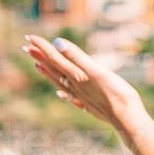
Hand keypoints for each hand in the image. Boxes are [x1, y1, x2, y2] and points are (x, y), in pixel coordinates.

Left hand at [22, 35, 145, 128]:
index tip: (29, 36)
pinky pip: (70, 96)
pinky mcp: (89, 104)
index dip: (42, 46)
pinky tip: (62, 94)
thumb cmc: (115, 93)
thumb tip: (56, 42)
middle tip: (27, 47)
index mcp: (76, 75)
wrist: (126, 118)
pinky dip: (63, 92)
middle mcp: (75, 85)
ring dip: (48, 72)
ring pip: (59, 81)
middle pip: (53, 68)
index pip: (55, 57)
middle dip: (40, 57)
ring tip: (38, 66)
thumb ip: (77, 57)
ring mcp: (81, 95)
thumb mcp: (97, 71)